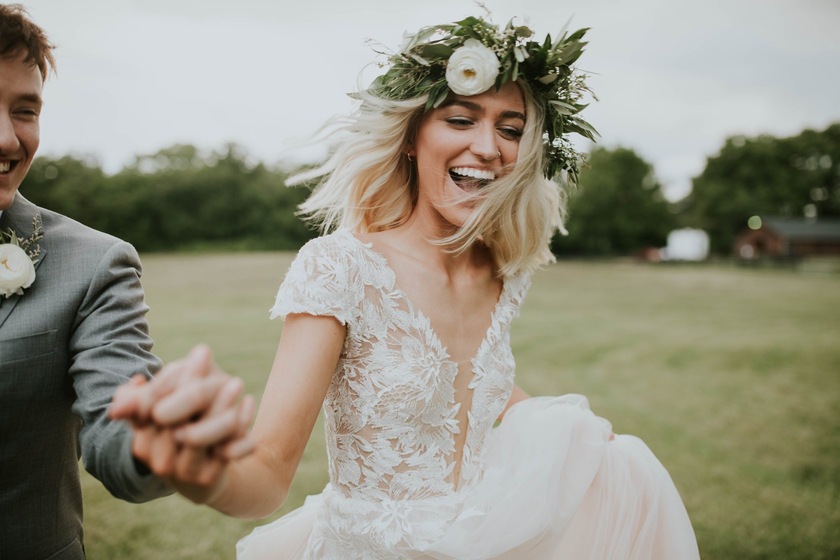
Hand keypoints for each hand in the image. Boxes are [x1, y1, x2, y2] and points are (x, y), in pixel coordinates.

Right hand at [110, 344, 255, 501]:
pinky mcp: (211, 478)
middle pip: (174, 420)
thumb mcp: (165, 408)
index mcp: (142, 440)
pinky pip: (228, 450)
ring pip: (201, 437)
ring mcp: (185, 471)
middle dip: (197, 391)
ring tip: (237, 381)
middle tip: (221, 367)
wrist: (206, 473)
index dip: (174, 378)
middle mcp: (160, 459)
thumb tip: (137, 380)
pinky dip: (242, 425)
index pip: (151, 405)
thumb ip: (149, 395)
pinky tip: (248, 403)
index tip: (203, 352)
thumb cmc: (183, 430)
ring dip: (221, 406)